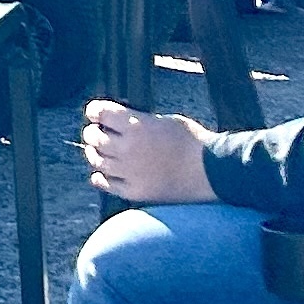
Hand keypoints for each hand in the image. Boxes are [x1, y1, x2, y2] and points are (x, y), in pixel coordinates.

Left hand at [84, 98, 218, 204]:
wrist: (211, 172)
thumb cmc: (194, 143)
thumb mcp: (166, 120)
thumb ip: (140, 121)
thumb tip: (122, 122)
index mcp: (136, 126)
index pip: (101, 113)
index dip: (95, 111)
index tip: (94, 112)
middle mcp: (128, 148)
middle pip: (94, 138)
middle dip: (92, 132)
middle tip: (95, 132)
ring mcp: (129, 172)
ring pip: (97, 161)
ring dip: (94, 154)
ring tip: (97, 151)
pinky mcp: (135, 192)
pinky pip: (107, 184)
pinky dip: (100, 178)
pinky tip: (101, 174)